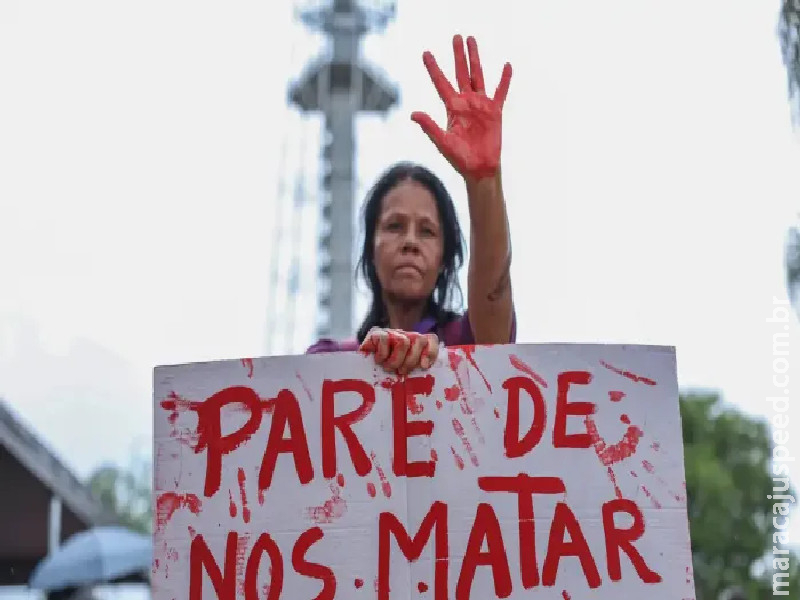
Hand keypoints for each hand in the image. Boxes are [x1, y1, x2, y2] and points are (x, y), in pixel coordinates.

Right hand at [359, 328, 438, 374]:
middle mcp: (404, 336)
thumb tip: (426, 369)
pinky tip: (378, 360)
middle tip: (402, 372)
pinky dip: (383, 354)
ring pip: (403, 341)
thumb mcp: (403, 375)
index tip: (424, 366)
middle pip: (419, 339)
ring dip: (396, 360)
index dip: (431, 351)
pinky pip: (385, 339)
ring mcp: (391, 333)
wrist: (359, 372)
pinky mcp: (376, 333)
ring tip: (388, 368)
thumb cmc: (385, 377)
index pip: (430, 339)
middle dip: (412, 360)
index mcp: (414, 345)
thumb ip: (416, 370)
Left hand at [411, 34, 511, 180]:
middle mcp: (465, 102)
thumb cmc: (459, 159)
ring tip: (472, 40)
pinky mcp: (495, 112)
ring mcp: (481, 105)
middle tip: (456, 36)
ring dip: (475, 58)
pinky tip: (506, 66)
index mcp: (451, 108)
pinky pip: (500, 92)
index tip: (426, 53)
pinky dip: (504, 80)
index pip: (441, 83)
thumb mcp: (443, 142)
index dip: (433, 68)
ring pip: (478, 76)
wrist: (479, 169)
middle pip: (460, 73)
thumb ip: (429, 127)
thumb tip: (413, 114)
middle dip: (458, 55)